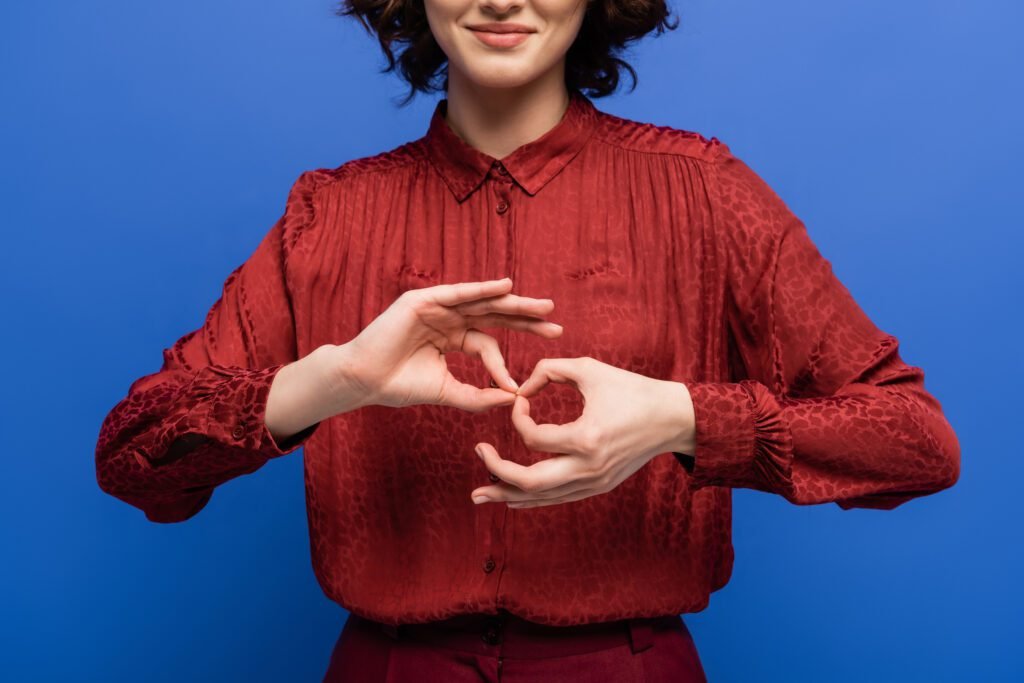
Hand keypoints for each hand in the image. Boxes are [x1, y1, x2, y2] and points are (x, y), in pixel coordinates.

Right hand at [332, 278, 562, 411]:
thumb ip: (478, 396)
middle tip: (556, 325)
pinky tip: (506, 287)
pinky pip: (459, 293)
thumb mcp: (447, 392)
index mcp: (453, 338)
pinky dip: (483, 289)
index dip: (504, 364)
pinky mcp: (423, 300)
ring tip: (544, 307)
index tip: (519, 386)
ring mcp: (436, 307)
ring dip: (514, 303)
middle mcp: (448, 319)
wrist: (365, 381)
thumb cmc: (399, 386)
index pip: (489, 345)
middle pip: (495, 316)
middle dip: (526, 321)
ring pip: (483, 302)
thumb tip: (513, 398)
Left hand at [470, 357, 695, 507]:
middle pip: (529, 482)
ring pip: (541, 498)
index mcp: (587, 438)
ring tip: (479, 494)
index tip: (519, 398)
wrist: (673, 419)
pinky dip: (531, 498)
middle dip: (496, 471)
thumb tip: (519, 389)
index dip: (518, 417)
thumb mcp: (589, 368)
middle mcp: (589, 468)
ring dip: (507, 494)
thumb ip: (548, 369)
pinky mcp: (598, 487)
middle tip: (477, 453)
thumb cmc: (632, 389)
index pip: (532, 438)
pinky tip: (510, 497)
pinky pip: (557, 499)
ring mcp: (594, 483)